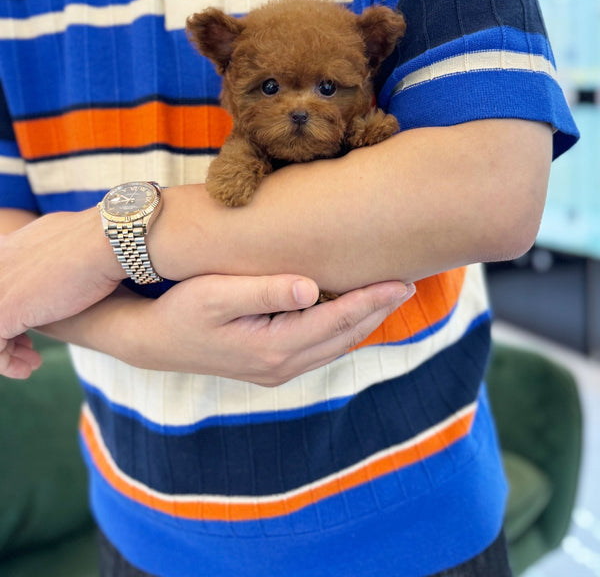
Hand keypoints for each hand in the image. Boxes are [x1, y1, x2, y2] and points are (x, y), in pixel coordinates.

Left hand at [0, 209, 123, 377]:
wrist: (108, 245)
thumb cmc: (102, 244)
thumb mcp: (71, 241)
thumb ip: (55, 254)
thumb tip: (72, 256)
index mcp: (9, 246)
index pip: (2, 286)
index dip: (14, 311)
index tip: (29, 328)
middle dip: (8, 334)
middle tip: (27, 348)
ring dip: (7, 352)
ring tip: (29, 363)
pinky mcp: (3, 311)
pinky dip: (7, 362)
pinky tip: (30, 367)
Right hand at [112, 274, 414, 384]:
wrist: (152, 341)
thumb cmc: (181, 309)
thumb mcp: (216, 294)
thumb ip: (265, 290)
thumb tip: (310, 288)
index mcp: (274, 347)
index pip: (337, 320)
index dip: (372, 299)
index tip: (402, 280)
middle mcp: (282, 364)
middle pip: (344, 335)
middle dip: (378, 310)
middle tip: (408, 282)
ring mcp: (277, 369)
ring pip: (335, 344)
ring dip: (364, 321)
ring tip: (388, 295)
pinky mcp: (270, 365)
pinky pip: (319, 347)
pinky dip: (342, 328)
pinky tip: (350, 311)